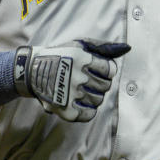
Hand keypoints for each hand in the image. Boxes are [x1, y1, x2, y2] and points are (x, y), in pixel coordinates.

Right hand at [13, 39, 130, 121]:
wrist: (32, 70)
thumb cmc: (60, 55)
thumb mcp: (80, 45)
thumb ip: (104, 47)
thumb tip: (127, 48)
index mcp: (81, 59)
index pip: (110, 70)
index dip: (107, 71)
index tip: (99, 70)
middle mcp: (76, 76)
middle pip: (105, 86)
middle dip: (101, 83)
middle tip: (90, 80)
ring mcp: (69, 93)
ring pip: (98, 100)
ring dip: (95, 96)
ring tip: (84, 90)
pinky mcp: (64, 108)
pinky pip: (87, 114)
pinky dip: (89, 110)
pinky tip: (82, 102)